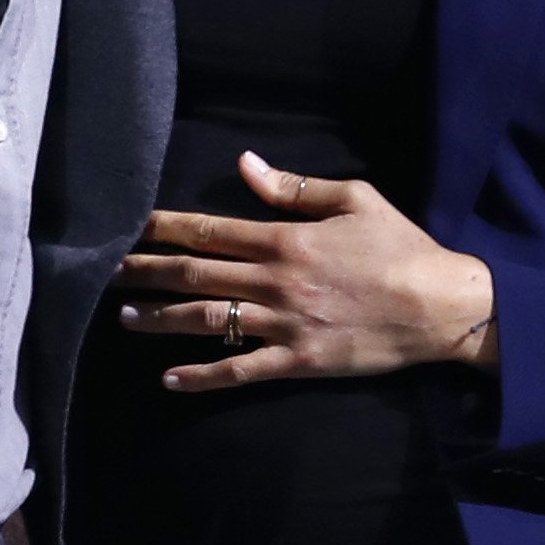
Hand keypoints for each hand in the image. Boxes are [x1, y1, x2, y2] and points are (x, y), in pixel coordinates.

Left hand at [115, 153, 497, 391]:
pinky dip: (201, 376)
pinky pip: (239, 371)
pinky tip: (170, 379)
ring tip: (125, 317)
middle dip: (145, 271)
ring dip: (160, 319)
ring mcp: (283, 324)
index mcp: (285, 239)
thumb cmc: (401, 249)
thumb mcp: (354, 201)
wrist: (442, 307)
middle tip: (103, 271)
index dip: (162, 227)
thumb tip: (245, 165)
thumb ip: (294, 188)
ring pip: (206, 321)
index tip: (127, 225)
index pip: (208, 230)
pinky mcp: (298, 361)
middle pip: (194, 274)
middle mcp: (275, 281)